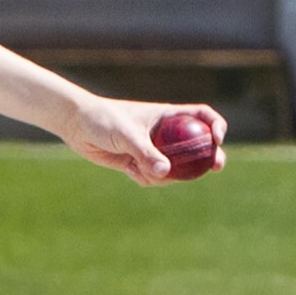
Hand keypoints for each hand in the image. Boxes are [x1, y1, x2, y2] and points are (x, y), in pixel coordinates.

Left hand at [62, 92, 218, 181]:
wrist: (78, 126)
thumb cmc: (103, 119)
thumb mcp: (127, 134)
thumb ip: (146, 153)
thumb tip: (166, 172)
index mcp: (168, 115)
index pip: (202, 116)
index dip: (216, 125)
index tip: (217, 139)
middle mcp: (166, 133)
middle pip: (197, 146)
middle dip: (209, 157)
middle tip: (216, 167)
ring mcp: (155, 149)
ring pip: (175, 168)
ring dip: (166, 176)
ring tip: (142, 169)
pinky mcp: (140, 162)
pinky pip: (154, 177)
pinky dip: (146, 179)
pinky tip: (129, 171)